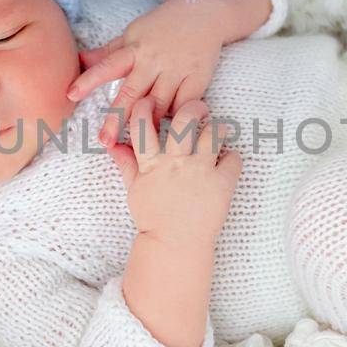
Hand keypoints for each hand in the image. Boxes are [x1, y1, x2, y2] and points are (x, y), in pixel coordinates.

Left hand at [68, 0, 228, 146]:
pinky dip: (176, 116)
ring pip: (159, 103)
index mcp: (134, 49)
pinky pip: (184, 104)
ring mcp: (176, 70)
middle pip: (132, 93)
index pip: (107, 65)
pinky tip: (170, 126)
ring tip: (138, 142)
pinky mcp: (197, 78)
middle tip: (105, 140)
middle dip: (118, 118)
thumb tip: (78, 60)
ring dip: (148, 123)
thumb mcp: (132, 34)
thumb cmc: (161, 26)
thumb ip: (107, 52)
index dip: (88, 80)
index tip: (70, 95)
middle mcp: (153, 60)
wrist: (202, 12)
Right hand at [105, 96, 240, 244]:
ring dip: (217, 127)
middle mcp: (176, 163)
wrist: (175, 245)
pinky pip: (233, 159)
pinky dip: (232, 157)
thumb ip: (127, 164)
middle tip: (198, 108)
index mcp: (152, 163)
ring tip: (216, 130)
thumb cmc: (154, 217)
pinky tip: (227, 160)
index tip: (151, 101)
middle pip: (185, 119)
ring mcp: (200, 172)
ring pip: (214, 133)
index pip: (143, 123)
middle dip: (193, 106)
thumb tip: (113, 145)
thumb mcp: (135, 190)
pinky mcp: (222, 185)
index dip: (145, 106)